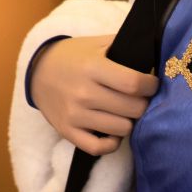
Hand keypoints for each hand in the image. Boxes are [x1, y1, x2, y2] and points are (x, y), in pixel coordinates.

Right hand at [32, 34, 158, 153]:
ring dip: (130, 121)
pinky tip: (113, 132)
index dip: (150, 86)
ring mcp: (75, 115)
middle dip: (144, 104)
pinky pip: (99, 148)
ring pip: (122, 129)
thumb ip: (124, 45)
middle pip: (133, 109)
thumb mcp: (96, 43)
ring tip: (126, 112)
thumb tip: (153, 54)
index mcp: (92, 67)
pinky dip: (112, 143)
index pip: (133, 83)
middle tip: (140, 99)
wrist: (37, 72)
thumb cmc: (73, 57)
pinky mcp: (68, 131)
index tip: (151, 84)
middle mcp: (84, 93)